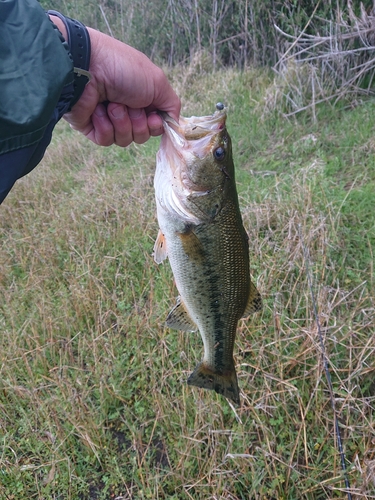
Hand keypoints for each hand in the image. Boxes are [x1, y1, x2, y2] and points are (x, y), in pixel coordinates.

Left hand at [53, 21, 179, 146]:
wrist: (85, 67)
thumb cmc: (123, 69)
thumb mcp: (158, 83)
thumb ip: (172, 106)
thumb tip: (174, 124)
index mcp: (142, 97)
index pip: (156, 124)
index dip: (156, 125)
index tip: (153, 116)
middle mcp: (126, 108)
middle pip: (142, 135)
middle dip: (138, 123)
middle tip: (130, 105)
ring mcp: (108, 119)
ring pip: (125, 140)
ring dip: (121, 123)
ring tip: (111, 105)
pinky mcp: (91, 127)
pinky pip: (106, 140)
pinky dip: (105, 127)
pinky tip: (98, 111)